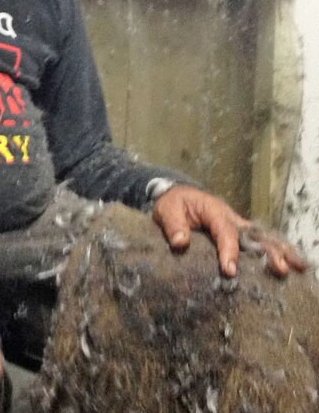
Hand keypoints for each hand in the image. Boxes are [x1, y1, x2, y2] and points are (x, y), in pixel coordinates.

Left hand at [152, 184, 306, 277]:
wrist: (177, 195)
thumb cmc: (172, 203)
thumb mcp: (166, 211)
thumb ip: (173, 226)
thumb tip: (181, 243)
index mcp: (214, 211)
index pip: (224, 232)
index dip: (229, 251)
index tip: (230, 270)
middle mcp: (231, 218)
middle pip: (254, 234)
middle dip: (269, 251)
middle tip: (282, 269)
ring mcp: (238, 225)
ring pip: (264, 237)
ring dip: (281, 251)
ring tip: (298, 267)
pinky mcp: (240, 233)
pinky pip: (261, 241)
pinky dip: (276, 250)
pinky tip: (291, 263)